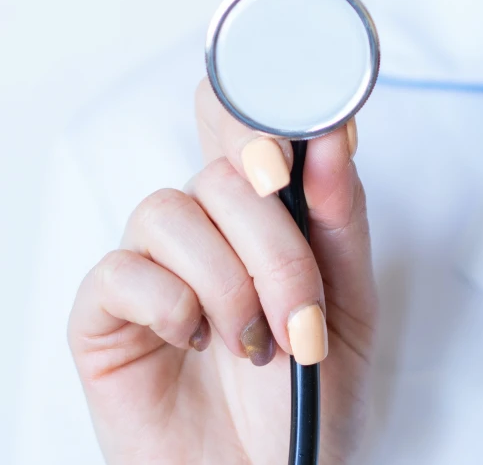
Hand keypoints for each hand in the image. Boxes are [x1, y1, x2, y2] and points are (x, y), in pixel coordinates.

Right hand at [68, 79, 376, 464]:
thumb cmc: (311, 397)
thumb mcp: (350, 306)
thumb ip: (341, 221)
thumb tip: (333, 136)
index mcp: (265, 218)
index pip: (244, 125)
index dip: (259, 111)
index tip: (296, 144)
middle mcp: (207, 231)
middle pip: (222, 171)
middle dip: (276, 246)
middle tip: (301, 315)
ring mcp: (153, 269)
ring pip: (170, 211)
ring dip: (230, 283)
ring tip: (256, 346)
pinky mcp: (106, 316)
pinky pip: (122, 271)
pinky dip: (173, 305)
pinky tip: (197, 343)